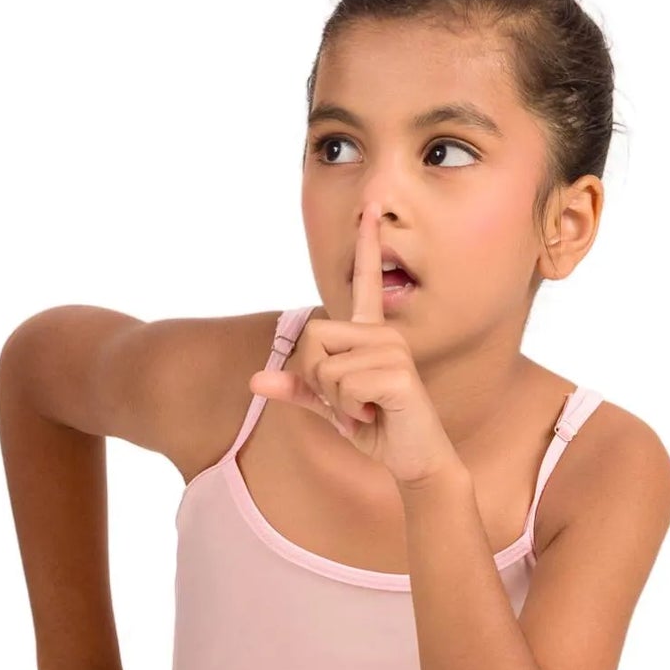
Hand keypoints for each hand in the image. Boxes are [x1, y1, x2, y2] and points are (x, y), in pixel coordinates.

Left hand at [248, 199, 457, 486]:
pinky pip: (342, 387)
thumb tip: (254, 380)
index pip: (367, 282)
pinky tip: (375, 415)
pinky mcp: (398, 374)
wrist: (415, 459)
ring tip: (366, 410)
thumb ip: (297, 389)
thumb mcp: (330, 407)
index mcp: (372, 335)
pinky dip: (349, 412)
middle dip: (315, 379)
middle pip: (313, 337)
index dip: (366, 245)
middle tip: (348, 402)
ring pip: (325, 368)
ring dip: (334, 401)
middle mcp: (384, 334)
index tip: (370, 209)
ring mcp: (393, 351)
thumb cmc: (377, 428)